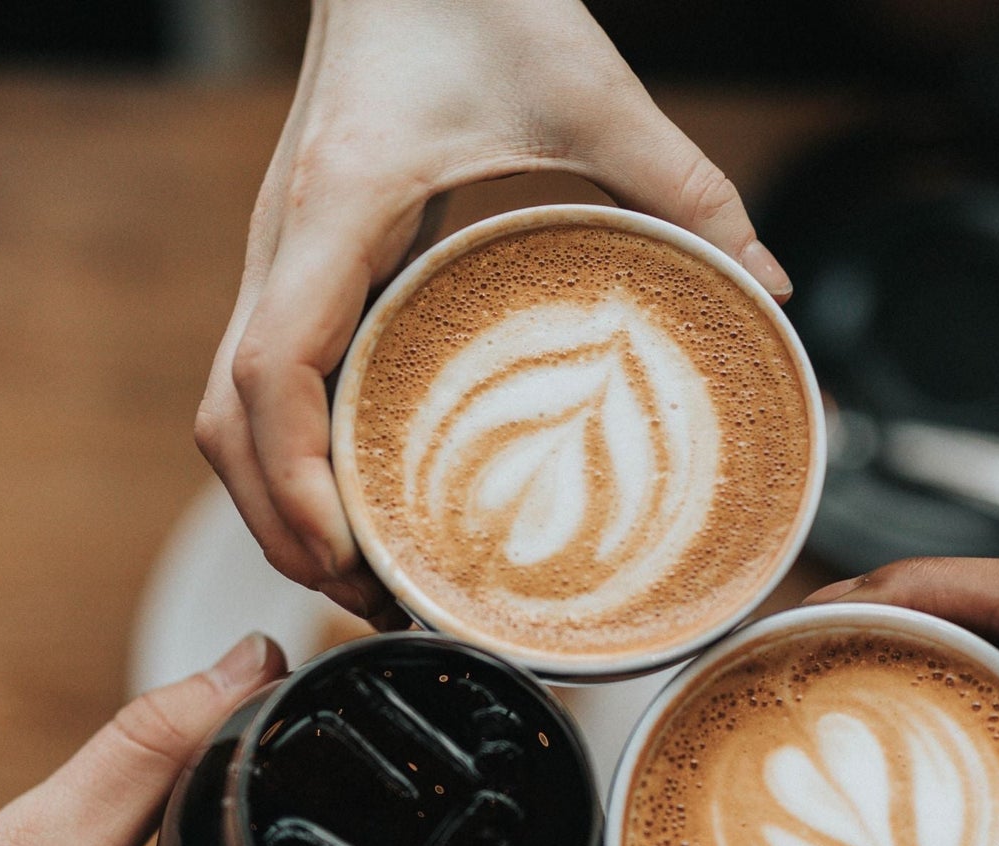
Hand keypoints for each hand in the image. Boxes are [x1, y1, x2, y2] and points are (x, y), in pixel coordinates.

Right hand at [196, 0, 788, 620]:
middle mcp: (281, 244)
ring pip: (227, 415)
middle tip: (374, 604)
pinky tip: (357, 503)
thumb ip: (685, 186)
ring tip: (362, 579)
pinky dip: (290, 462)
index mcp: (336, 208)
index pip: (269, 373)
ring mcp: (277, 260)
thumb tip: (771, 291)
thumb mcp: (590, 88)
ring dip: (277, 507)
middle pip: (227, 425)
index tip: (349, 558)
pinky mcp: (298, 270)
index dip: (293, 484)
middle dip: (284, 530)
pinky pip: (262, 387)